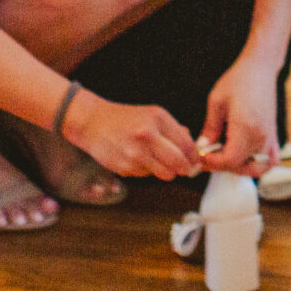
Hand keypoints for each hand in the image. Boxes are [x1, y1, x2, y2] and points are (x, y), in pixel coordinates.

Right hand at [63, 91, 201, 180]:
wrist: (93, 123)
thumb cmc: (126, 118)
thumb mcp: (153, 115)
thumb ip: (174, 130)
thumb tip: (192, 147)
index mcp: (158, 120)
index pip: (185, 144)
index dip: (195, 156)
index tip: (197, 162)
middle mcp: (147, 137)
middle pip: (178, 163)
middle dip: (186, 169)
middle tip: (187, 169)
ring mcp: (134, 154)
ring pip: (163, 173)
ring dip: (166, 171)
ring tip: (157, 159)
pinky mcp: (124, 168)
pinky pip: (145, 175)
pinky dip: (147, 170)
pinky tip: (138, 158)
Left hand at [199, 56, 280, 175]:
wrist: (260, 68)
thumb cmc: (238, 80)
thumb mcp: (216, 101)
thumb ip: (209, 128)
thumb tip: (201, 148)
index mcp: (245, 127)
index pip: (230, 160)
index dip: (212, 162)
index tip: (202, 155)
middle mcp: (261, 136)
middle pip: (241, 167)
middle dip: (223, 166)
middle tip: (210, 154)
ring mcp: (270, 137)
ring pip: (258, 168)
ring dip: (242, 168)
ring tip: (228, 156)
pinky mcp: (274, 135)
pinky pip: (271, 160)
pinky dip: (260, 164)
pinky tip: (246, 155)